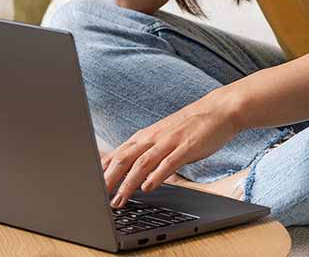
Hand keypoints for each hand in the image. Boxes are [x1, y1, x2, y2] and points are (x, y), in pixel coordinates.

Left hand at [101, 96, 240, 206]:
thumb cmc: (190, 126)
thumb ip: (147, 154)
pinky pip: (168, 163)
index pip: (117, 154)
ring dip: (128, 183)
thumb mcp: (163, 138)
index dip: (102, 171)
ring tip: (119, 199)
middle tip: (98, 197)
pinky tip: (148, 188)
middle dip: (109, 179)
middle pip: (124, 159)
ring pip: (142, 163)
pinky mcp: (186, 147)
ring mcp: (169, 142)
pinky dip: (156, 175)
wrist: (218, 110)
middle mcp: (153, 138)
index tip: (90, 186)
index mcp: (145, 137)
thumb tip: (128, 172)